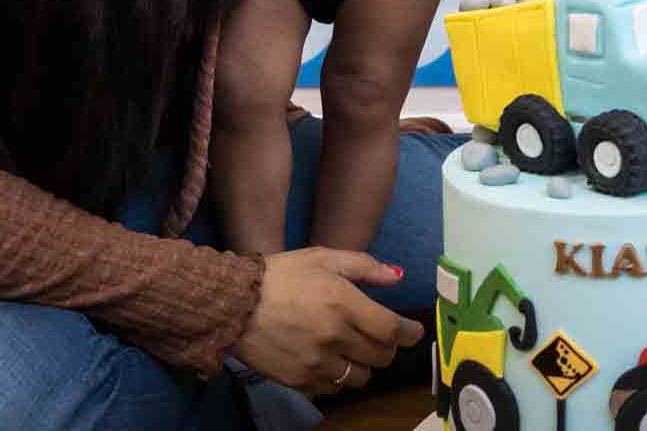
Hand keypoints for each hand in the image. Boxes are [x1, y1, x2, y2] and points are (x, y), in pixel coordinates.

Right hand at [233, 249, 423, 394]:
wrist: (233, 304)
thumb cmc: (280, 275)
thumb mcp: (322, 257)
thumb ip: (364, 266)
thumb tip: (397, 276)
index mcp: (343, 303)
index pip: (391, 330)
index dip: (409, 333)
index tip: (414, 332)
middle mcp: (334, 337)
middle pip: (381, 357)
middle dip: (387, 348)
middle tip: (380, 337)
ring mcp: (316, 362)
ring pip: (360, 377)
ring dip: (363, 365)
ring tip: (353, 350)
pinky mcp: (299, 381)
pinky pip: (333, 388)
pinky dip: (338, 377)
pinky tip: (330, 360)